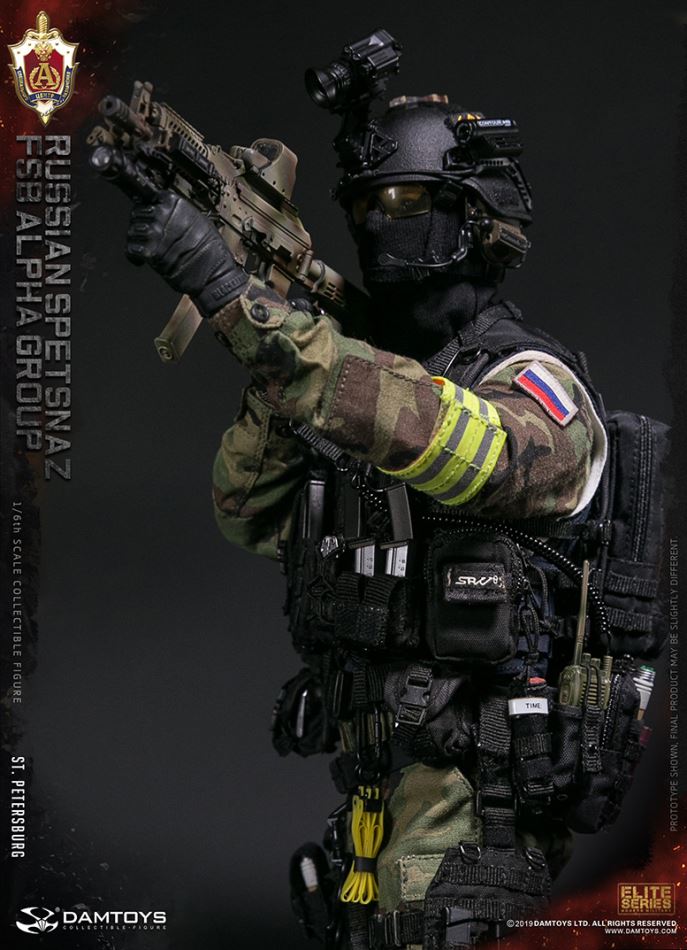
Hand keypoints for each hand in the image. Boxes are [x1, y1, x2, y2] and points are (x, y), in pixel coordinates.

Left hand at [126, 191, 247, 316]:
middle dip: (141, 224)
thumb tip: (164, 210)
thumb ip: (178, 213)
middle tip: (150, 236)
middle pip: (138, 213)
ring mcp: (154, 232)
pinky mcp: (149, 251)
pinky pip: (131, 249)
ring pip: (132, 231)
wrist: (214, 273)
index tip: (148, 215)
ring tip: (148, 248)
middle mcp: (162, 214)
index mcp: (174, 202)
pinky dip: (134, 256)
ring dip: (137, 241)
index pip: (148, 197)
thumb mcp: (199, 220)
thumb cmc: (212, 251)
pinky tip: (142, 259)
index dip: (147, 209)